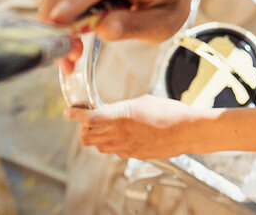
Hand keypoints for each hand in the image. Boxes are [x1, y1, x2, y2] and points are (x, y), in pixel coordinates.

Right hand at [39, 0, 193, 71]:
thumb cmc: (165, 1)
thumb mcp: (165, 21)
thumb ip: (137, 25)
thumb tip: (104, 30)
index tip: (59, 20)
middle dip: (54, 14)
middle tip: (69, 52)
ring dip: (51, 21)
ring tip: (71, 53)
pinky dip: (52, 21)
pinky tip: (70, 43)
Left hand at [66, 95, 200, 158]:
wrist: (186, 130)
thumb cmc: (169, 112)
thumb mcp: (143, 101)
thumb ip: (123, 108)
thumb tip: (113, 111)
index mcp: (120, 116)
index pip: (88, 118)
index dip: (75, 114)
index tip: (69, 111)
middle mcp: (119, 134)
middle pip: (86, 137)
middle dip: (82, 129)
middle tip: (87, 121)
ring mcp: (125, 147)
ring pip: (98, 146)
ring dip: (96, 137)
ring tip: (104, 128)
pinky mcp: (133, 154)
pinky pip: (114, 151)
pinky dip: (111, 143)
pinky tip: (120, 135)